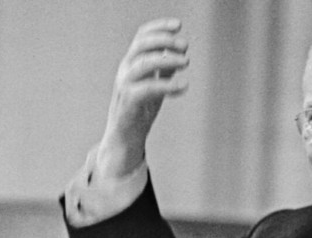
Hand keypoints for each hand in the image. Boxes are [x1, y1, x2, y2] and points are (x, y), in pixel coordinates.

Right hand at [98, 18, 189, 178]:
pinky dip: (168, 85)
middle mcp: (125, 71)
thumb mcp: (154, 87)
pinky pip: (149, 88)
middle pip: (142, 45)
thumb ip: (162, 72)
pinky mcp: (129, 102)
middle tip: (185, 45)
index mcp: (131, 64)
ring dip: (167, 59)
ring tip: (186, 62)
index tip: (178, 25)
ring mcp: (125, 86)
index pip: (142, 37)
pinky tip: (183, 86)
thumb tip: (176, 56)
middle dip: (165, 41)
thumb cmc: (139, 112)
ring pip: (144, 63)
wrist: (125, 139)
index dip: (159, 28)